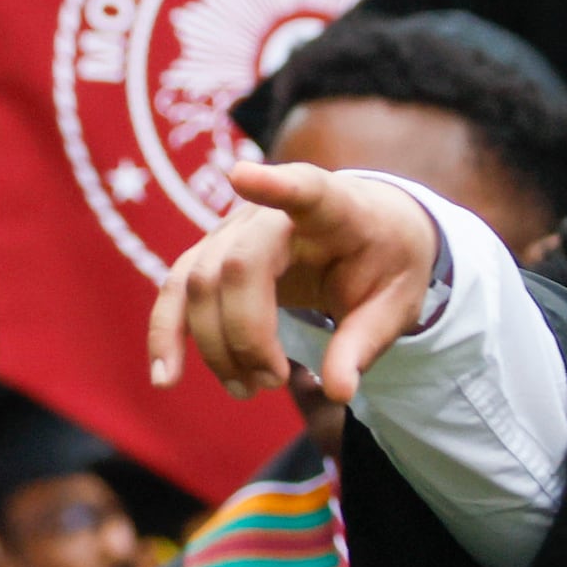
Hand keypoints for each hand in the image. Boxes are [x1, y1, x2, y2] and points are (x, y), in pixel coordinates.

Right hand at [150, 163, 439, 403]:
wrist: (367, 234)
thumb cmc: (385, 262)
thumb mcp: (399, 303)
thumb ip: (365, 343)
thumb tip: (337, 391)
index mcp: (335, 210)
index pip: (304, 190)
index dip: (273, 186)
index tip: (241, 176)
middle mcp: (271, 213)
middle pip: (235, 266)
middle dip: (247, 335)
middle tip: (276, 381)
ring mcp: (233, 231)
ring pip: (199, 283)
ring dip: (215, 346)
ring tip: (247, 390)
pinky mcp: (212, 256)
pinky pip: (178, 291)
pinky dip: (167, 333)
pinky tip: (167, 378)